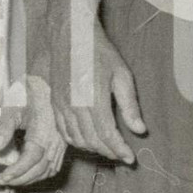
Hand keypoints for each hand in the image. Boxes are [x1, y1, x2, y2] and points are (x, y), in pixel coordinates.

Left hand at [0, 75, 66, 186]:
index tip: (2, 177)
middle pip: (41, 167)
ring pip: (48, 170)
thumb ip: (3, 127)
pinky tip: (27, 175)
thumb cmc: (25, 95)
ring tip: (12, 181)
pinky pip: (54, 166)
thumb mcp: (10, 107)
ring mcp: (61, 142)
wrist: (43, 87)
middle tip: (2, 182)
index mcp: (44, 128)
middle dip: (21, 179)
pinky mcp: (62, 145)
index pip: (32, 157)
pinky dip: (40, 175)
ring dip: (30, 179)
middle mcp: (56, 138)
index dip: (17, 170)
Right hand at [49, 14, 145, 162]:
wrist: (70, 34)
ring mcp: (60, 105)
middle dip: (108, 152)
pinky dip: (76, 140)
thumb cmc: (99, 52)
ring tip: (107, 148)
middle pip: (91, 141)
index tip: (130, 158)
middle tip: (121, 155)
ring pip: (76, 139)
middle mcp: (74, 106)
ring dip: (92, 148)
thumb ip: (129, 105)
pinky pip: (63, 131)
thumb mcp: (121, 75)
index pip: (107, 135)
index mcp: (93, 100)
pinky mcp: (53, 103)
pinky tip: (87, 139)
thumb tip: (139, 130)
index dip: (119, 150)